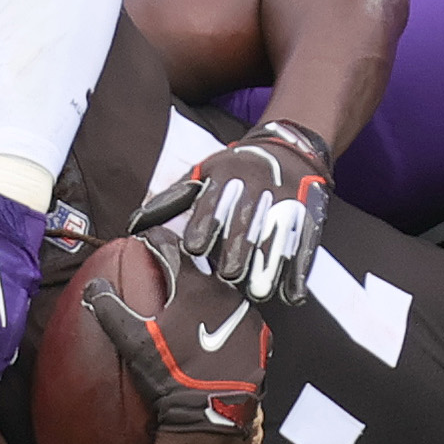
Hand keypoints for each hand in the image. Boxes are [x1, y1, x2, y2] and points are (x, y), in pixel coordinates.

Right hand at [84, 230, 268, 434]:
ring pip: (224, 289)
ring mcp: (246, 311)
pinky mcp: (261, 334)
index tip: (145, 238)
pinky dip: (228, 315)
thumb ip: (111, 309)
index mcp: (193, 285)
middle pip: (201, 266)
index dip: (155, 240)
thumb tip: (93, 286)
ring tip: (194, 301)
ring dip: (208, 291)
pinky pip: (241, 314)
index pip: (171, 247)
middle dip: (183, 265)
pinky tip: (218, 327)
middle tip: (169, 270)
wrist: (212, 414)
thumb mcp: (134, 342)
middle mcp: (224, 290)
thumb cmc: (171, 377)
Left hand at [134, 121, 331, 305]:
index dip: (204, 225)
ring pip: (277, 236)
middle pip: (246, 223)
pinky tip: (291, 294)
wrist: (288, 150)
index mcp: (227, 176)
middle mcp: (256, 187)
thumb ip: (173, 200)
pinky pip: (305, 244)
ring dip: (269, 266)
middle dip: (238, 250)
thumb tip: (134, 225)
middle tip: (229, 276)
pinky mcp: (308, 215)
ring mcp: (286, 200)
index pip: (213, 202)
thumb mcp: (204, 174)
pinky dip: (298, 271)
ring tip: (259, 292)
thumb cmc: (234, 171)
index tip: (194, 249)